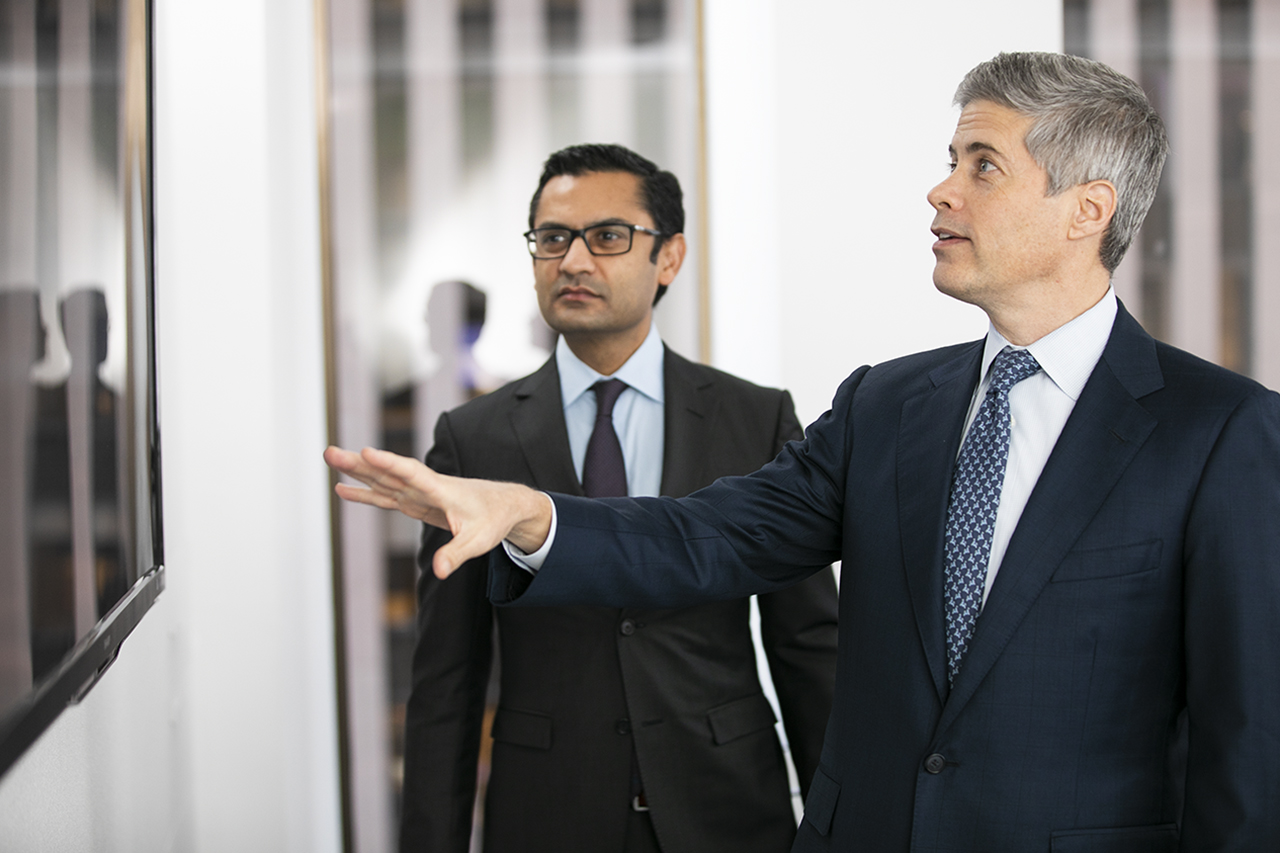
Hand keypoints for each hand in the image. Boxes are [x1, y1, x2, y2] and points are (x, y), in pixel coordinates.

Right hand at [323, 446, 552, 577]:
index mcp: (441, 489)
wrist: (505, 507)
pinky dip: (365, 493)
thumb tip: (440, 571)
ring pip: (383, 480)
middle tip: (330, 452)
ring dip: (357, 471)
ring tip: (330, 459)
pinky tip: (344, 489)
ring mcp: (419, 494)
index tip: (365, 452)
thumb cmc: (494, 519)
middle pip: (387, 473)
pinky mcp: (416, 502)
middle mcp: (426, 487)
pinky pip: (386, 496)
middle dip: (359, 464)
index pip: (411, 473)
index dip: (388, 463)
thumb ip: (457, 554)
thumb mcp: (479, 540)